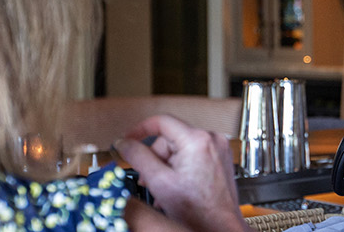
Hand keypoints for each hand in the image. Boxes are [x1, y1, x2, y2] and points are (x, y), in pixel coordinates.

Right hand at [115, 115, 247, 231]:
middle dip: (156, 158)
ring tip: (163, 188)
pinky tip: (175, 186)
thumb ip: (138, 157)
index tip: (128, 139)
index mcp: (197, 140)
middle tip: (149, 178)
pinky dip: (180, 168)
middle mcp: (212, 139)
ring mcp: (218, 148)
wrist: (219, 226)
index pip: (161, 121)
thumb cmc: (197, 211)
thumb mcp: (159, 181)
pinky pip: (192, 155)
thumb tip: (123, 143)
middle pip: (170, 138)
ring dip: (166, 166)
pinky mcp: (220, 158)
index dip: (139, 129)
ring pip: (180, 148)